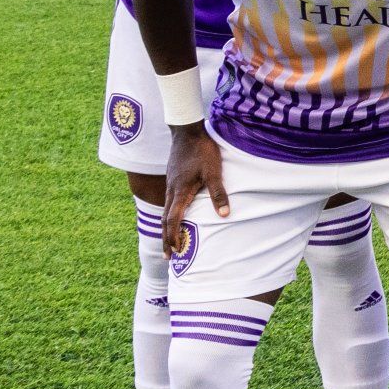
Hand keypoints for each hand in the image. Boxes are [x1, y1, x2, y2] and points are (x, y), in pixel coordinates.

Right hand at [161, 123, 228, 243]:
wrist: (187, 131)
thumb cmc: (202, 151)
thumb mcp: (214, 172)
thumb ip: (218, 193)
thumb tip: (224, 215)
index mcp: (179, 191)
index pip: (173, 220)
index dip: (173, 236)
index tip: (175, 251)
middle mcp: (171, 190)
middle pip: (165, 219)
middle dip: (166, 238)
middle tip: (168, 257)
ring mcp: (170, 184)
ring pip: (165, 211)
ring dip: (166, 228)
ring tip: (169, 242)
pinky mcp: (172, 179)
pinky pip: (168, 202)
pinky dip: (168, 216)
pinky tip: (174, 218)